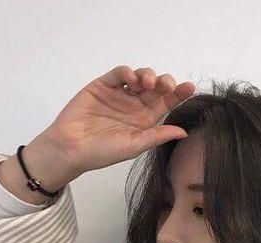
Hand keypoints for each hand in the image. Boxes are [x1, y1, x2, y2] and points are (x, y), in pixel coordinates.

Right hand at [39, 65, 194, 174]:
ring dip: (147, 75)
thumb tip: (184, 132)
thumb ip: (157, 136)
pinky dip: (127, 72)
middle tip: (166, 85)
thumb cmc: (103, 152)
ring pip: (139, 78)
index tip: (189, 88)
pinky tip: (131, 78)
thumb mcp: (134, 146)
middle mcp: (134, 106)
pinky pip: (118, 74)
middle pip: (155, 88)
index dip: (178, 95)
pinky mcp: (102, 86)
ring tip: (148, 83)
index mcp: (145, 121)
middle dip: (164, 83)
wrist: (71, 148)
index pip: (165, 104)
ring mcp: (119, 94)